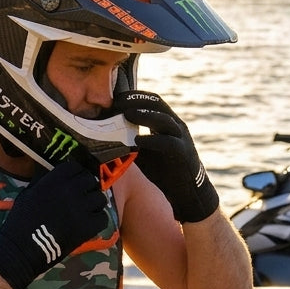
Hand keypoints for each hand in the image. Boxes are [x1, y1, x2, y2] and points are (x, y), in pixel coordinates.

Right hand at [0, 160, 107, 288]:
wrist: (23, 248)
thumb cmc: (20, 221)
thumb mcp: (28, 193)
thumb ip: (43, 182)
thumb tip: (52, 175)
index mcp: (54, 180)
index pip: (74, 167)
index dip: (76, 173)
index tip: (75, 180)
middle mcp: (70, 190)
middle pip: (90, 180)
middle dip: (87, 187)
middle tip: (83, 196)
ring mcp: (81, 208)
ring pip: (100, 198)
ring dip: (95, 203)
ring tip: (89, 210)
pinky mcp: (87, 226)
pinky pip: (103, 217)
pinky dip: (98, 220)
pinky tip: (90, 223)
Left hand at [116, 91, 219, 222]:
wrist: (186, 191)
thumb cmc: (163, 170)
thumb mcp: (143, 152)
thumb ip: (129, 142)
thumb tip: (103, 138)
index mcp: (167, 122)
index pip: (151, 101)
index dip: (133, 96)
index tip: (114, 98)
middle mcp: (176, 126)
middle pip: (157, 104)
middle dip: (137, 100)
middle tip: (117, 102)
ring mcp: (181, 138)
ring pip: (164, 120)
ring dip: (145, 115)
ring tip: (126, 114)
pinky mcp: (183, 154)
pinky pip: (169, 143)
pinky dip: (152, 140)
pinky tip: (137, 141)